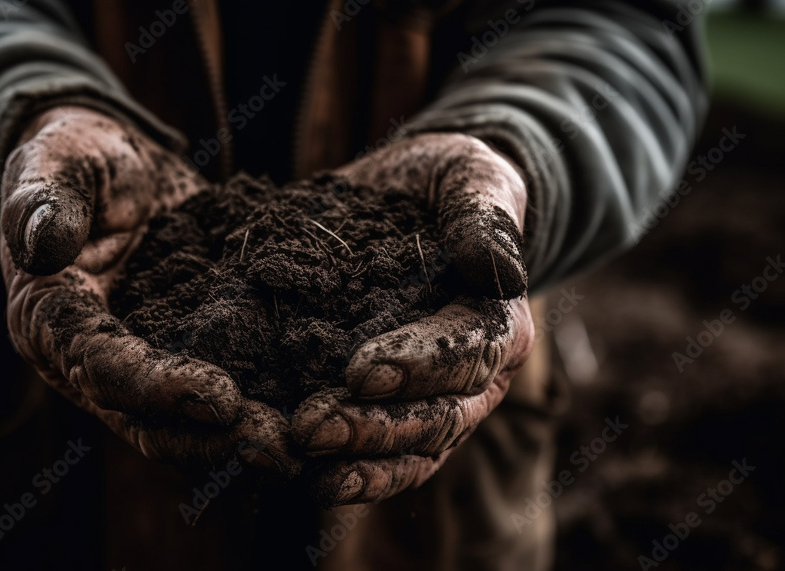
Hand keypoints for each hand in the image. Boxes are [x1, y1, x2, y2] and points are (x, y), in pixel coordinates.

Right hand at [0, 106, 298, 475]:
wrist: (112, 166)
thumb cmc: (78, 154)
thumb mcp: (58, 159)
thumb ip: (46, 198)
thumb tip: (43, 245)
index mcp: (48, 319)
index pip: (100, 366)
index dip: (157, 388)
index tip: (221, 398)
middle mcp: (86, 361)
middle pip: (146, 418)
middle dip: (212, 440)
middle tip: (280, 451)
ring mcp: (134, 366)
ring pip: (182, 425)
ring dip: (239, 443)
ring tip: (303, 452)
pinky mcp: (176, 357)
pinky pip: (212, 400)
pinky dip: (255, 415)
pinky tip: (310, 419)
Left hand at [291, 133, 534, 504]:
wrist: (420, 200)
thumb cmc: (450, 186)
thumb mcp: (471, 178)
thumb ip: (484, 216)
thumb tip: (496, 269)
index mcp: (502, 323)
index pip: (468, 354)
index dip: (420, 366)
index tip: (360, 371)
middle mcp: (478, 376)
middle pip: (439, 416)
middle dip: (376, 428)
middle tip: (311, 428)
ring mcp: (441, 400)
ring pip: (413, 450)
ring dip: (360, 461)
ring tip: (304, 461)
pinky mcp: (401, 410)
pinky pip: (390, 458)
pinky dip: (358, 475)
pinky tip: (312, 483)